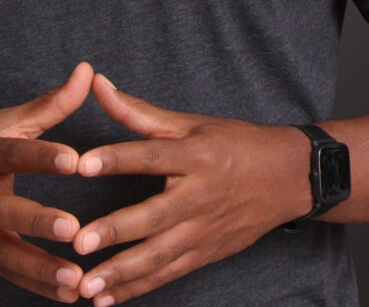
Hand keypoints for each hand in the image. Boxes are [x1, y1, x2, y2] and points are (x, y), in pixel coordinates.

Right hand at [0, 61, 92, 302]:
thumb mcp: (4, 120)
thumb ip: (51, 103)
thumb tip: (88, 70)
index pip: (12, 153)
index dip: (41, 157)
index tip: (74, 161)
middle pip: (4, 210)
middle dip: (37, 220)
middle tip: (72, 228)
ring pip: (6, 252)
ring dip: (40, 267)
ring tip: (76, 278)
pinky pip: (10, 274)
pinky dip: (37, 286)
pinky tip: (70, 293)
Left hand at [72, 73, 312, 304]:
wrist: (288, 178)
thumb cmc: (233, 143)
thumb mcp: (190, 122)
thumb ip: (138, 110)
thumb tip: (97, 83)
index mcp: (196, 155)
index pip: (152, 156)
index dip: (117, 159)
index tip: (83, 164)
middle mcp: (200, 195)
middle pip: (154, 214)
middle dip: (116, 230)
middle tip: (80, 240)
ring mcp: (204, 230)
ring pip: (159, 255)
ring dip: (121, 272)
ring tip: (86, 286)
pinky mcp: (206, 254)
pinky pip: (168, 274)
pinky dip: (138, 288)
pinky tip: (107, 300)